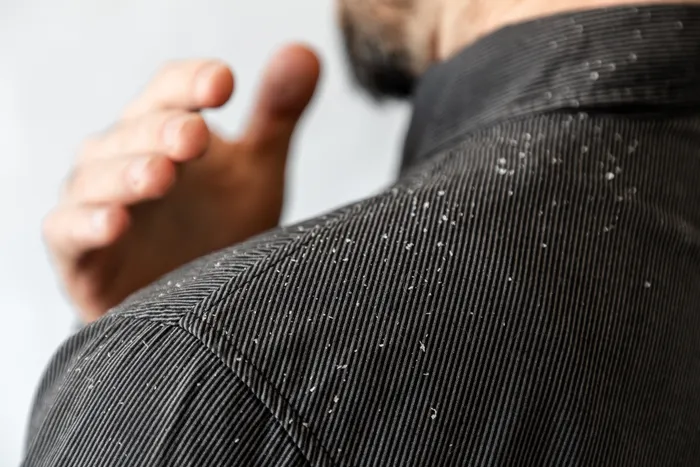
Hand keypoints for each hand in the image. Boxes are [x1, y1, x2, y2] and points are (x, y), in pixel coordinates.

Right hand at [43, 45, 320, 322]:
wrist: (196, 303)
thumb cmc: (219, 228)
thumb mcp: (256, 172)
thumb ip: (276, 116)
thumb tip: (307, 53)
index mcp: (164, 130)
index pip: (170, 90)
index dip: (192, 82)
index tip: (225, 85)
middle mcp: (123, 157)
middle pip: (134, 130)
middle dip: (164, 130)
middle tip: (197, 137)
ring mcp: (95, 203)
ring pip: (97, 175)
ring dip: (127, 172)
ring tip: (161, 175)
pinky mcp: (78, 254)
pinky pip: (69, 231)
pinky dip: (88, 224)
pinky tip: (116, 224)